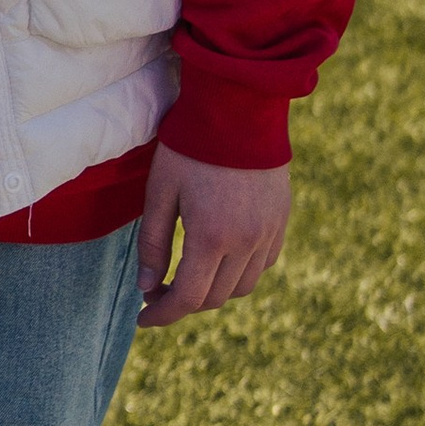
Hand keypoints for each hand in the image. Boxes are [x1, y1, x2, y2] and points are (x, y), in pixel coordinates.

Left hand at [135, 147, 289, 328]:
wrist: (239, 107)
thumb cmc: (191, 147)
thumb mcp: (160, 191)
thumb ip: (154, 244)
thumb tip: (148, 288)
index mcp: (212, 237)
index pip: (188, 298)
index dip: (163, 315)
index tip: (144, 318)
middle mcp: (246, 242)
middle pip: (215, 298)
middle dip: (183, 302)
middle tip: (158, 290)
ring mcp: (268, 233)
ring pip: (242, 287)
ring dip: (214, 291)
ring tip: (188, 275)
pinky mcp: (281, 221)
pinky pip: (263, 264)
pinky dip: (240, 272)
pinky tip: (220, 257)